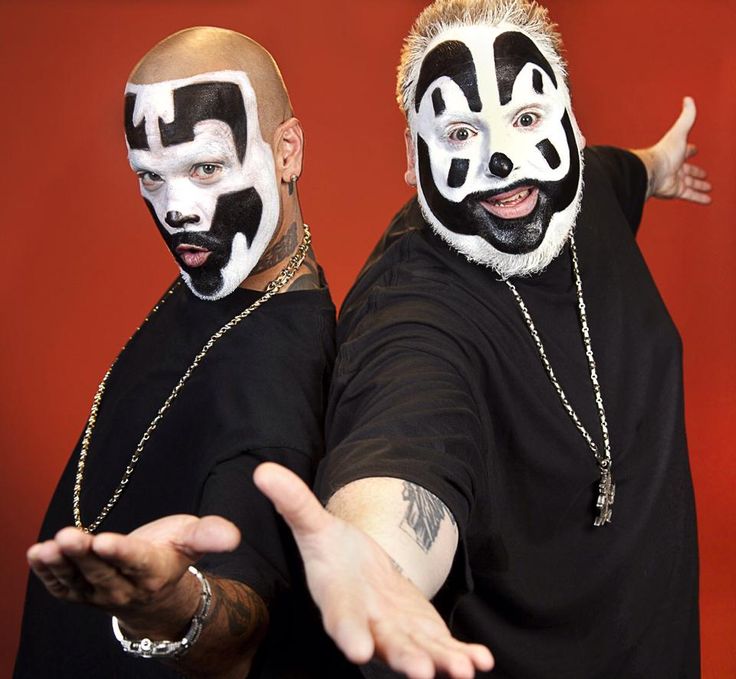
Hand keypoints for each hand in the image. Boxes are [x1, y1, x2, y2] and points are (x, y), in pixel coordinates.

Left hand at [27, 515, 239, 636]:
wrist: (154, 591)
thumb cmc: (172, 554)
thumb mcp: (192, 539)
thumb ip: (209, 535)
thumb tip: (234, 536)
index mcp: (154, 572)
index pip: (135, 562)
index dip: (120, 553)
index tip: (104, 541)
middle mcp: (124, 588)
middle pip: (102, 572)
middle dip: (84, 555)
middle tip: (68, 536)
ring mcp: (98, 594)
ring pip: (77, 581)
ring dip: (60, 565)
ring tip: (48, 547)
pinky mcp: (79, 594)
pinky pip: (60, 587)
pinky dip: (46, 573)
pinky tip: (36, 553)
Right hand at [254, 462, 493, 678]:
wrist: (357, 570)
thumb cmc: (332, 552)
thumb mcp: (314, 525)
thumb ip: (294, 503)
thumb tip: (263, 469)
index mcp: (340, 599)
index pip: (341, 618)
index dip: (349, 633)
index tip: (356, 650)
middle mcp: (368, 623)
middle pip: (385, 644)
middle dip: (403, 658)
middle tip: (421, 672)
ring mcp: (398, 632)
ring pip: (419, 650)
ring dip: (441, 661)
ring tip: (464, 670)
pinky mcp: (422, 631)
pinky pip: (442, 646)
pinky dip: (462, 654)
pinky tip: (482, 660)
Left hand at [638, 96, 711, 203]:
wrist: (652, 172)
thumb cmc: (664, 153)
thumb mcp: (679, 132)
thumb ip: (686, 117)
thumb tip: (688, 99)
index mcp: (676, 153)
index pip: (685, 151)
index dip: (691, 150)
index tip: (695, 150)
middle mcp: (675, 167)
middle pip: (688, 170)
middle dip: (696, 172)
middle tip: (704, 175)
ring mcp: (675, 180)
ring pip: (690, 184)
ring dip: (699, 186)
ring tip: (708, 188)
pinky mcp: (676, 191)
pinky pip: (690, 195)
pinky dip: (699, 198)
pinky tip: (708, 200)